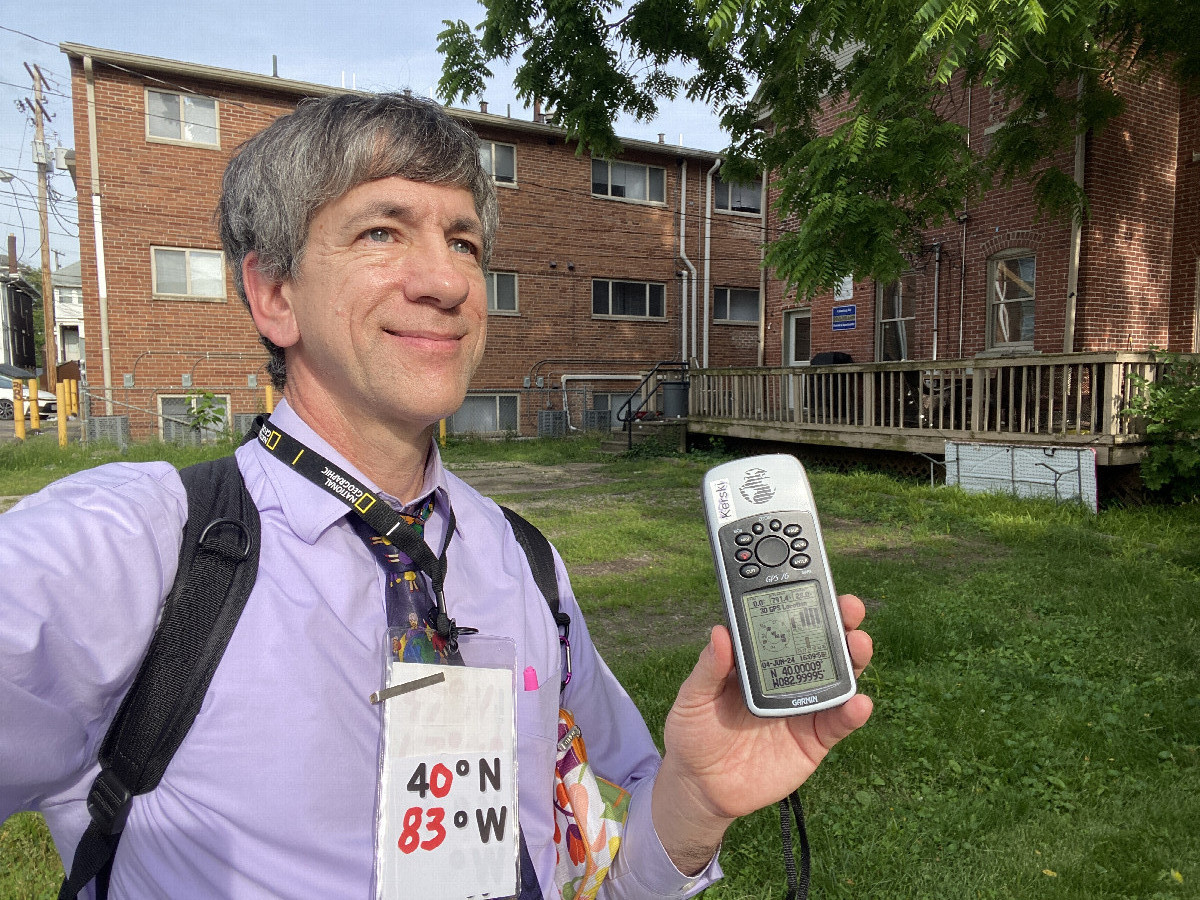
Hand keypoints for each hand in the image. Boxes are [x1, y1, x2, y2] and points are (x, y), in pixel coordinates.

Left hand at [651, 594, 872, 873]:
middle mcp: (786, 674)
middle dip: (840, 621)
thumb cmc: (693, 733)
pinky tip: (858, 702)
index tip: (813, 581)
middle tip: (849, 608)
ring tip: (859, 644)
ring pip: (839, 675)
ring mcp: (804, 704)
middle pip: (821, 642)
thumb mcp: (692, 699)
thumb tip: (719, 631)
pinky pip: (839, 722)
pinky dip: (853, 711)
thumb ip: (708, 669)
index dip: (800, 601)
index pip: (783, 622)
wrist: (703, 787)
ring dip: (854, 657)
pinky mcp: (815, 738)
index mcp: (757, 658)